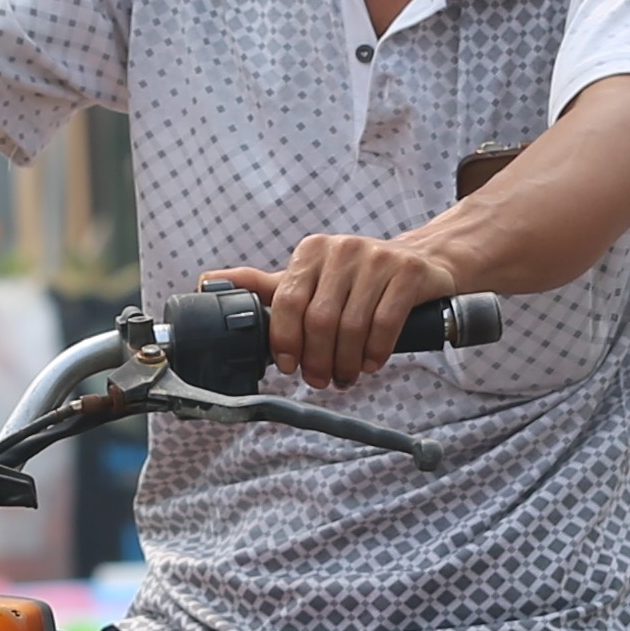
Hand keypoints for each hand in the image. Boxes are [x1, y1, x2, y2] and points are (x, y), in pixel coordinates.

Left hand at [210, 232, 455, 392]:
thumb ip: (265, 287)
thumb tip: (207, 282)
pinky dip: (375, 353)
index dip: (285, 341)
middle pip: (319, 320)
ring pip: (352, 327)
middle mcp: (342, 249)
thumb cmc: (356, 280)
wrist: (422, 263)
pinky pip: (385, 324)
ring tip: (346, 376)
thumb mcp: (311, 279)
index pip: (287, 302)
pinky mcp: (408, 273)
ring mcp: (378, 258)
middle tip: (321, 381)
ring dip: (346, 363)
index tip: (289, 367)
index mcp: (311, 251)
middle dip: (317, 360)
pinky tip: (370, 364)